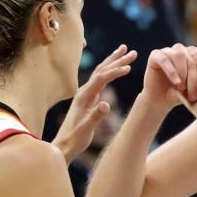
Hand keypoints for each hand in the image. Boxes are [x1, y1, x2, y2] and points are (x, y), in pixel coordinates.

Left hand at [52, 45, 136, 161]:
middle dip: (117, 60)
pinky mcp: (88, 98)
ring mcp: (86, 94)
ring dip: (113, 61)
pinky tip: (115, 69)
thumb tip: (106, 104)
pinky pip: (100, 80)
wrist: (64, 145)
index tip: (129, 68)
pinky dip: (110, 71)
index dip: (115, 72)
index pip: (101, 79)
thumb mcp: (86, 130)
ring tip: (125, 51)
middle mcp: (83, 92)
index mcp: (83, 97)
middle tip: (132, 52)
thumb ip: (95, 117)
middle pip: (101, 70)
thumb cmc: (75, 139)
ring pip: (101, 72)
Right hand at [143, 44, 196, 109]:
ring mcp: (169, 51)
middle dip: (195, 77)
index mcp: (196, 54)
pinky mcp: (156, 55)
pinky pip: (165, 59)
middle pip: (194, 57)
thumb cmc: (184, 94)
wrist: (162, 101)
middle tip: (195, 94)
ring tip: (183, 89)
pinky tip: (176, 83)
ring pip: (180, 56)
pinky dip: (172, 71)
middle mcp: (184, 50)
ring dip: (184, 74)